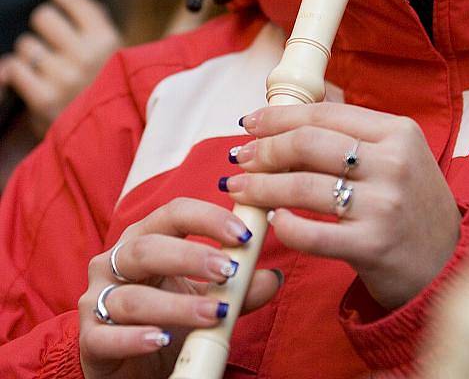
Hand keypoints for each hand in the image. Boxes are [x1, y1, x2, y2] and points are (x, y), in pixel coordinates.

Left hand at [0, 0, 121, 135]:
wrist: (113, 139)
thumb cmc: (112, 91)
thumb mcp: (116, 54)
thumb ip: (92, 25)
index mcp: (107, 39)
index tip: (59, 2)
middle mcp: (87, 54)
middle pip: (42, 17)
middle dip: (42, 28)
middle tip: (50, 41)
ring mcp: (65, 76)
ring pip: (26, 44)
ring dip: (30, 55)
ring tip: (45, 68)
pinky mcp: (44, 98)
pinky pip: (14, 68)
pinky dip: (16, 73)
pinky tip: (30, 80)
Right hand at [79, 198, 280, 378]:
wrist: (131, 367)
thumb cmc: (167, 319)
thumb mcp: (204, 299)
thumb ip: (236, 290)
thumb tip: (271, 276)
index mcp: (145, 238)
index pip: (173, 213)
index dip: (208, 218)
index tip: (244, 234)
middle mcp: (116, 261)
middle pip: (148, 247)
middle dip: (191, 256)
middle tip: (229, 271)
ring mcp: (98, 298)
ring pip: (132, 295)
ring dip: (177, 305)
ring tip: (214, 314)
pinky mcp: (90, 339)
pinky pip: (107, 334)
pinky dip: (136, 337)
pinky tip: (162, 339)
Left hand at [224, 103, 460, 309]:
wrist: (446, 264)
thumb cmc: (410, 203)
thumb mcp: (397, 154)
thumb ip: (353, 129)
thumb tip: (298, 104)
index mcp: (398, 132)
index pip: (325, 114)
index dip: (279, 116)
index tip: (249, 122)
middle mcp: (393, 163)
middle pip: (308, 144)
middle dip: (265, 149)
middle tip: (240, 156)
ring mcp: (384, 205)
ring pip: (303, 187)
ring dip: (261, 186)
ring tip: (238, 188)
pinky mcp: (373, 246)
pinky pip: (312, 234)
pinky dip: (285, 226)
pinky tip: (273, 220)